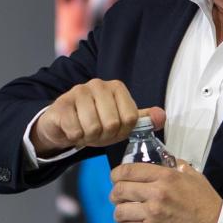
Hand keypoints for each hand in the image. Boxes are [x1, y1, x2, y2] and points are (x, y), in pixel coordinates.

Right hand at [31, 80, 163, 156]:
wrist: (64, 123)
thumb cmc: (96, 122)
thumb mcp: (121, 122)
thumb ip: (142, 119)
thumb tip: (161, 116)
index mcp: (117, 87)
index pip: (130, 118)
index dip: (122, 131)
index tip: (114, 129)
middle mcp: (98, 85)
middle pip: (112, 124)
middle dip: (105, 136)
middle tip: (98, 132)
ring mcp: (78, 91)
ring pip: (93, 128)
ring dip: (89, 137)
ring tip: (85, 131)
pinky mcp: (61, 104)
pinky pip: (75, 131)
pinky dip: (75, 137)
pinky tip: (73, 130)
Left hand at [110, 158, 222, 222]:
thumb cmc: (206, 204)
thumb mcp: (195, 177)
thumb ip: (179, 166)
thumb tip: (167, 161)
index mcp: (165, 177)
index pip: (129, 170)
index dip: (116, 174)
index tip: (115, 178)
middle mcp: (156, 193)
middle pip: (120, 190)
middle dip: (115, 194)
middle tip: (118, 198)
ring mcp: (152, 213)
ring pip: (120, 211)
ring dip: (119, 214)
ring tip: (125, 216)